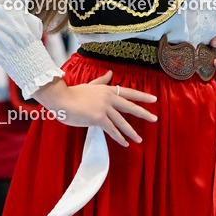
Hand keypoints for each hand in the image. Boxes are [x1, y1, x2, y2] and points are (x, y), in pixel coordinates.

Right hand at [31, 70, 156, 146]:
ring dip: (131, 131)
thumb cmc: (72, 93)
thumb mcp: (89, 85)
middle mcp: (108, 98)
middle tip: (155, 119)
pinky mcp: (98, 118)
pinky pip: (111, 130)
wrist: (61, 99)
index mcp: (107, 90)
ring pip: (122, 121)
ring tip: (139, 139)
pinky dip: (119, 137)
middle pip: (130, 106)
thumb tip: (110, 73)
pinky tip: (125, 143)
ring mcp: (104, 108)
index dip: (142, 96)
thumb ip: (101, 81)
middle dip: (143, 113)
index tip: (154, 99)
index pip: (128, 92)